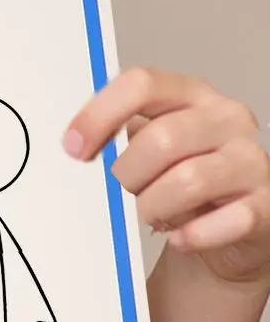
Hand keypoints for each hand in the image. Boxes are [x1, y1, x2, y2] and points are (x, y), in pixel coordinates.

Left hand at [65, 68, 269, 286]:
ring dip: (155, 207)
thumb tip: (72, 145)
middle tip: (126, 193)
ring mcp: (252, 160)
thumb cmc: (178, 182)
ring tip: (154, 215)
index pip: (142, 84)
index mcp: (190, 95)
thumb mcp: (146, 151)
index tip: (73, 148)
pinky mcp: (268, 204)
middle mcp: (226, 119)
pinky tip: (181, 237)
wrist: (231, 228)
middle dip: (129, 175)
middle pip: (162, 138)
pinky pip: (230, 219)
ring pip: (189, 180)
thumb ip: (114, 139)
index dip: (100, 115)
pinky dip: (194, 234)